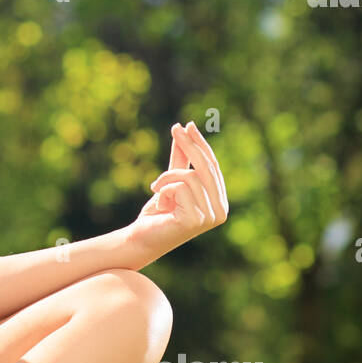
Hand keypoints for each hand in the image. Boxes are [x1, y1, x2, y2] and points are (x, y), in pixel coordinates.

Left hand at [129, 120, 228, 264]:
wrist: (140, 237)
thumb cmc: (157, 212)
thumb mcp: (171, 180)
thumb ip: (181, 158)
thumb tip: (184, 128)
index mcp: (220, 202)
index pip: (213, 167)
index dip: (201, 145)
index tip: (188, 125)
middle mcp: (221, 211)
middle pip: (206, 168)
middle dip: (189, 146)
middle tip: (176, 129)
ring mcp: (210, 217)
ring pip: (190, 176)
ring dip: (167, 177)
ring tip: (156, 188)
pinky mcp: (195, 219)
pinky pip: (180, 187)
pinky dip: (165, 190)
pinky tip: (160, 203)